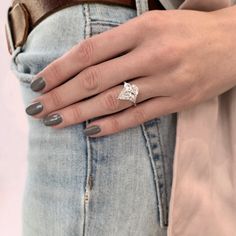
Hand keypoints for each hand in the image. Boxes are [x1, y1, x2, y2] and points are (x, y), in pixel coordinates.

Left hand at [25, 6, 235, 136]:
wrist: (233, 44)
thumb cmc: (189, 31)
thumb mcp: (153, 23)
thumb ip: (120, 42)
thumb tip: (85, 62)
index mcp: (142, 29)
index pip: (89, 52)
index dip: (60, 69)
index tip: (40, 83)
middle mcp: (151, 55)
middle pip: (94, 79)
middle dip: (62, 96)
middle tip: (39, 109)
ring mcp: (164, 81)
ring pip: (112, 101)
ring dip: (80, 113)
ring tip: (56, 122)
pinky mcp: (176, 102)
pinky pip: (138, 116)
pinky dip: (112, 125)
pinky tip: (92, 131)